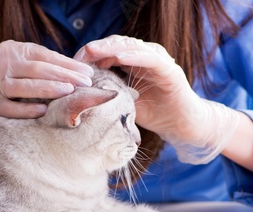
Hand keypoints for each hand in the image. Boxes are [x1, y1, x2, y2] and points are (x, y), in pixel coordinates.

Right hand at [0, 40, 94, 117]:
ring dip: (48, 89)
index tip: (88, 72)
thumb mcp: (22, 61)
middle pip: (37, 69)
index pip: (44, 56)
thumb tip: (80, 71)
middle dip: (64, 76)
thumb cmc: (9, 74)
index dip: (68, 64)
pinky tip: (44, 110)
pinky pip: (11, 108)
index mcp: (13, 51)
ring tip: (69, 91)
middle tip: (85, 83)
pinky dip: (28, 109)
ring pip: (24, 87)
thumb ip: (45, 63)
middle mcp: (2, 65)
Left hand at [74, 35, 239, 163]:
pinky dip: (134, 55)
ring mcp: (156, 60)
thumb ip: (106, 92)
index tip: (71, 65)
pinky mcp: (169, 69)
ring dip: (110, 48)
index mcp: (131, 63)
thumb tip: (77, 95)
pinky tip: (118, 57)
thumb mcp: (122, 102)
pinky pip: (150, 58)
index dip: (89, 56)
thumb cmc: (152, 114)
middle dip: (95, 49)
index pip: (106, 52)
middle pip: (115, 45)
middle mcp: (143, 57)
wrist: (180, 125)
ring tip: (92, 51)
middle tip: (78, 56)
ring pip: (130, 46)